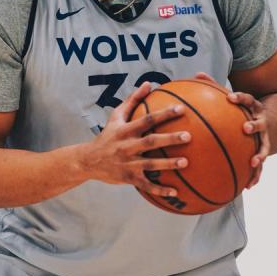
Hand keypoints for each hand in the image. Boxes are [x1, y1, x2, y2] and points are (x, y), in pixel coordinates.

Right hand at [80, 81, 191, 198]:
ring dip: (168, 164)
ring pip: (151, 165)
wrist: (88, 161)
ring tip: (186, 162)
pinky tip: (176, 192)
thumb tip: (148, 83)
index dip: (163, 114)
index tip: (181, 109)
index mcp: (126, 131)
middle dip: (170, 139)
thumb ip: (133, 100)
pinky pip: (146, 185)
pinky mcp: (129, 178)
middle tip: (189, 136)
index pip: (147, 120)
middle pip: (151, 141)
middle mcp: (127, 147)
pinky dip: (160, 190)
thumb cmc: (107, 136)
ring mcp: (128, 163)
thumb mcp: (116, 117)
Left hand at [194, 72, 268, 188]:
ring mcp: (265, 137)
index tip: (232, 97)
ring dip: (260, 154)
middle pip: (259, 123)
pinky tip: (249, 185)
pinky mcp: (265, 151)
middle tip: (246, 128)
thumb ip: (215, 86)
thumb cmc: (246, 109)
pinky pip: (261, 165)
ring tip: (254, 162)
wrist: (276, 121)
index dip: (240, 98)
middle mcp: (261, 122)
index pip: (248, 99)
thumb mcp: (235, 97)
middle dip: (254, 125)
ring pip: (264, 146)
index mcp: (253, 107)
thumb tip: (196, 74)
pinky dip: (256, 175)